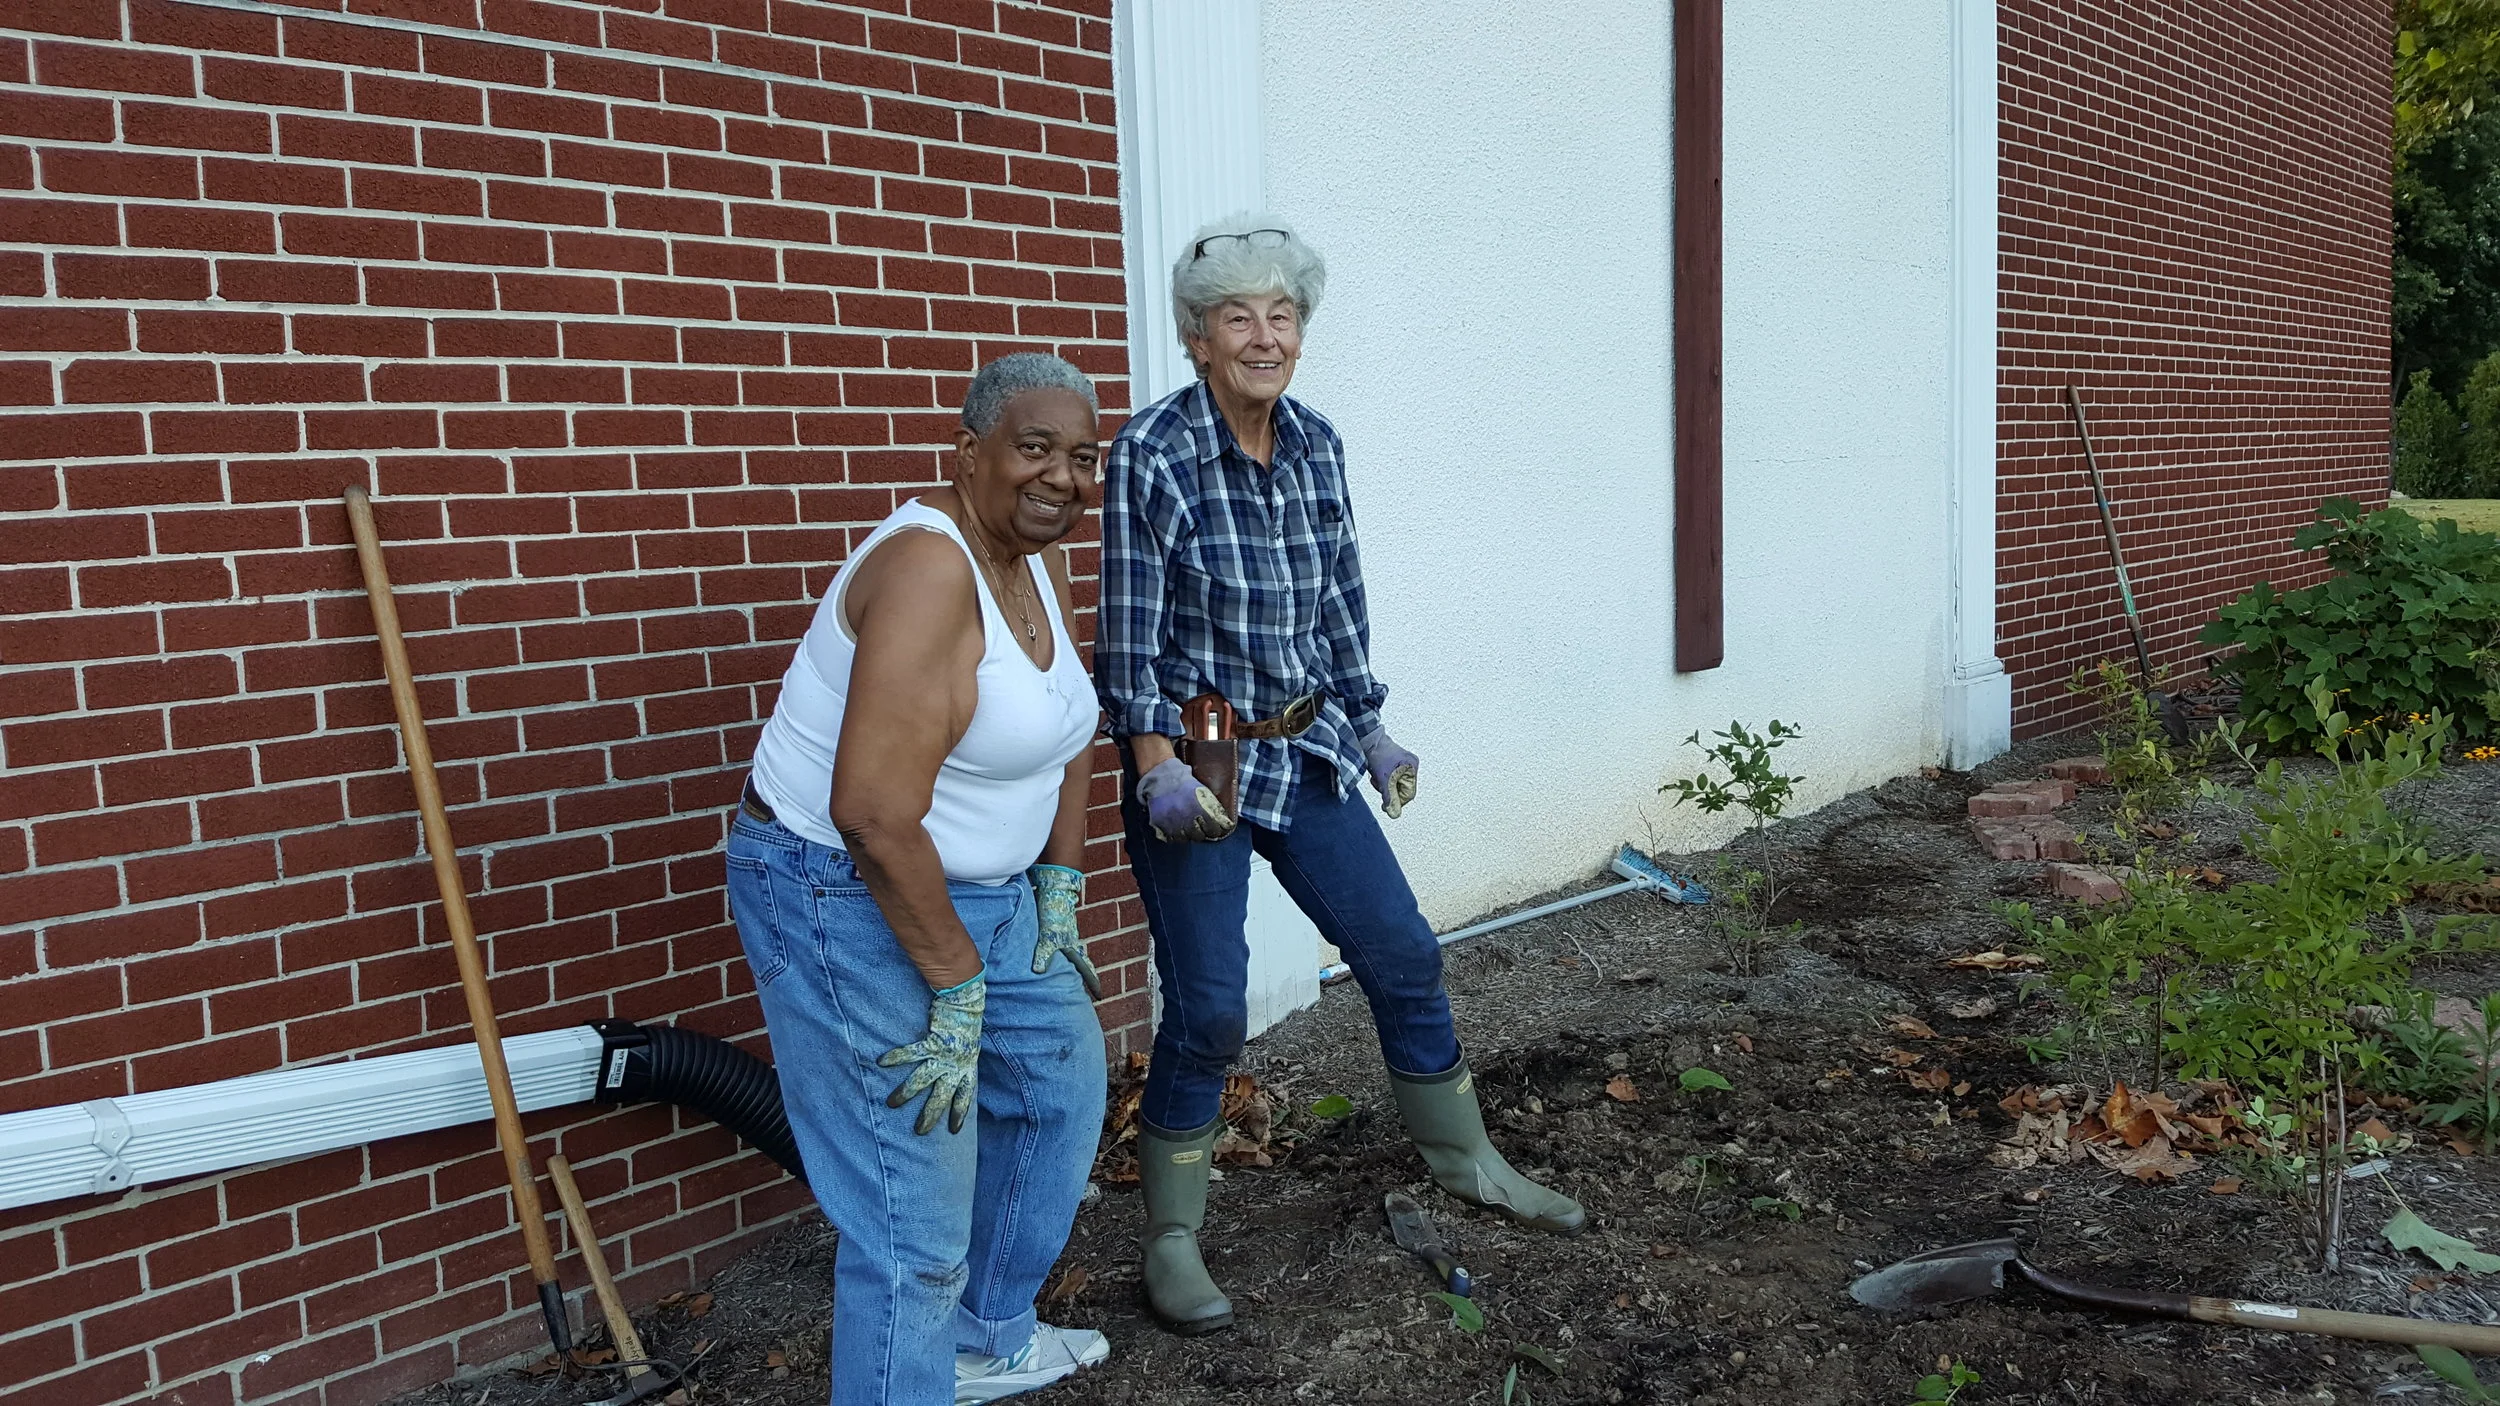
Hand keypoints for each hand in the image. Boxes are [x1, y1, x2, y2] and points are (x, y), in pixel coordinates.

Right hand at [878, 974, 983, 1134]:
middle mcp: (956, 1065)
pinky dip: (897, 1057)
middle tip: (919, 1131)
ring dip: (907, 1092)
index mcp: (967, 1068)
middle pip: (942, 1096)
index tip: (954, 1130)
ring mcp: (944, 1055)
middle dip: (930, 1115)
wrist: (967, 1002)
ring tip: (891, 1104)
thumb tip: (953, 1072)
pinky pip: (912, 1053)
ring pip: (923, 1079)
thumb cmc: (966, 1025)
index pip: (965, 1096)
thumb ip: (961, 1062)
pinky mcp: (932, 1042)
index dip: (959, 1113)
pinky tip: (881, 1062)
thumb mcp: (970, 1048)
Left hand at [1028, 863, 1100, 998]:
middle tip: (1086, 989)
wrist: (1054, 889)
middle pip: (1080, 962)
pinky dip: (1056, 953)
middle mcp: (1071, 942)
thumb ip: (1043, 954)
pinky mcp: (1056, 926)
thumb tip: (1038, 971)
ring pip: (1071, 954)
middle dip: (1084, 976)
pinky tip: (1050, 955)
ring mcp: (1065, 934)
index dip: (1092, 982)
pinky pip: (1059, 945)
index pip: (1086, 968)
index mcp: (1073, 946)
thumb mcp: (1047, 937)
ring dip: (1070, 964)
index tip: (1099, 995)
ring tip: (1067, 976)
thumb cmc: (1054, 913)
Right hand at [1136, 756, 1234, 842]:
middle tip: (1200, 827)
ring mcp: (1174, 824)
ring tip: (1187, 827)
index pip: (1214, 829)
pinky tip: (1175, 828)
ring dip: (1188, 834)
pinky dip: (1174, 835)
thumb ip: (1212, 804)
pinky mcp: (1161, 827)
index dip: (1216, 829)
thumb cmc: (1182, 781)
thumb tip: (1225, 820)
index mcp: (1201, 809)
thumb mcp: (1202, 789)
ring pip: (1186, 839)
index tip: (1216, 828)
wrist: (1160, 778)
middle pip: (1200, 836)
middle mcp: (1188, 819)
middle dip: (1202, 832)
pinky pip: (1171, 838)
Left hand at [1361, 729, 1418, 818]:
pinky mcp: (1396, 763)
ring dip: (1385, 785)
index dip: (1397, 800)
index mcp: (1412, 766)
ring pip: (1396, 784)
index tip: (1387, 806)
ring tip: (1377, 777)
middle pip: (1402, 788)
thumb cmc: (1377, 753)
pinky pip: (1392, 778)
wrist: (1367, 739)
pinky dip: (1384, 779)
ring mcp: (1404, 763)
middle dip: (1389, 789)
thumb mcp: (1383, 778)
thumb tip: (1393, 812)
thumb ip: (1389, 797)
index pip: (1409, 793)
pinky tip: (1377, 774)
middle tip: (1379, 785)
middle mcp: (1411, 765)